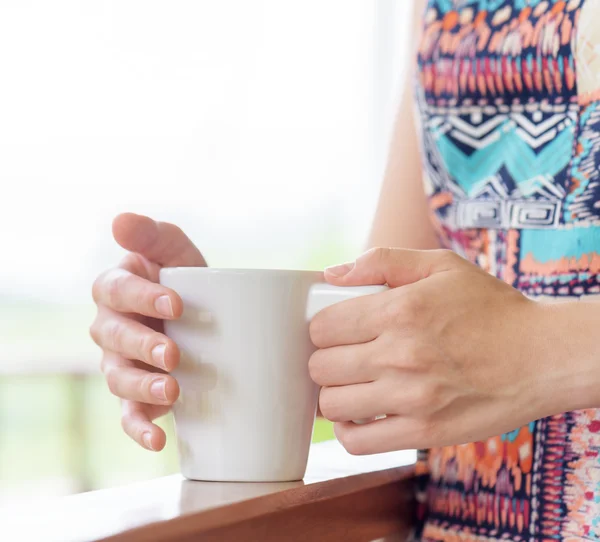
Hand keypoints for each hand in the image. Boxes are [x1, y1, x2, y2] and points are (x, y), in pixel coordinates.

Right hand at [90, 213, 205, 450]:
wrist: (205, 317)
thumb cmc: (188, 279)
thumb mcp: (177, 251)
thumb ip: (152, 236)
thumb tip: (120, 221)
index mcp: (116, 290)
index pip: (116, 290)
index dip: (142, 297)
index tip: (178, 304)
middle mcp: (110, 328)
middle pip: (113, 338)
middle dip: (143, 345)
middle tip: (174, 353)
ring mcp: (120, 364)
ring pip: (118, 378)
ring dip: (142, 386)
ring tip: (173, 390)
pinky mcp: (136, 395)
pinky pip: (128, 415)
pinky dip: (139, 428)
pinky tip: (159, 439)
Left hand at [309, 248, 594, 454]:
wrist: (542, 357)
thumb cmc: (490, 308)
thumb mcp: (441, 266)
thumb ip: (382, 261)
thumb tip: (331, 273)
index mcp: (399, 310)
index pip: (322, 327)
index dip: (322, 328)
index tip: (335, 330)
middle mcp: (400, 355)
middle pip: (321, 367)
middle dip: (325, 359)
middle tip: (343, 356)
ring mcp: (411, 398)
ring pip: (332, 405)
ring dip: (334, 394)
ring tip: (352, 384)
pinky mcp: (424, 432)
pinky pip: (357, 442)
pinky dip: (348, 430)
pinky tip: (359, 414)